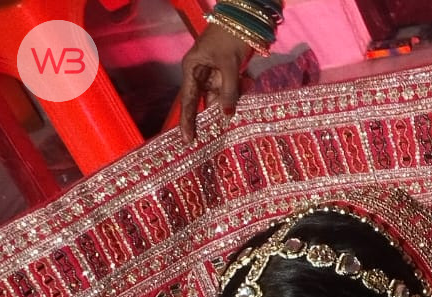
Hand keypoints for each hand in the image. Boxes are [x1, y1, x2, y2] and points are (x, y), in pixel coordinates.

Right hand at [180, 26, 252, 142]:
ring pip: (218, 99)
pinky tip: (241, 99)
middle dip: (208, 120)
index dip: (187, 121)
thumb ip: (228, 91)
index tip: (188, 139)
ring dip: (226, 107)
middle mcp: (200, 74)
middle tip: (209, 141)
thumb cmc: (229, 36)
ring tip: (231, 119)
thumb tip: (227, 114)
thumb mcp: (229, 64)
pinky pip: (229, 92)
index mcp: (192, 68)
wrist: (244, 19)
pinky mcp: (226, 75)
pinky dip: (235, 98)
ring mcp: (213, 75)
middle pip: (202, 102)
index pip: (188, 100)